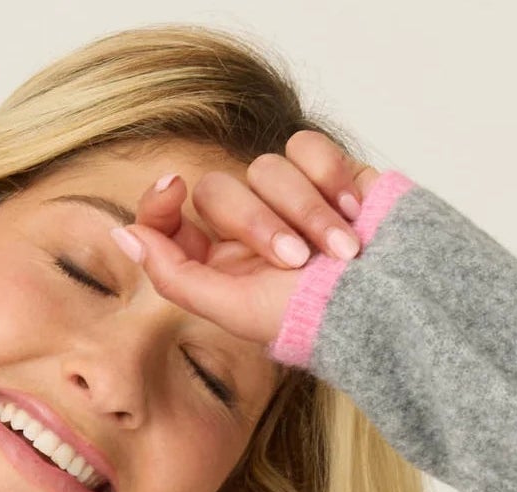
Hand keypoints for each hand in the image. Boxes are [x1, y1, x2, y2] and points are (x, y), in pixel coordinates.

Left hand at [108, 133, 382, 351]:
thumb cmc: (315, 320)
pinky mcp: (325, 172)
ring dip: (307, 210)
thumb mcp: (234, 309)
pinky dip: (328, 176)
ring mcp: (285, 199)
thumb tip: (124, 236)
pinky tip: (355, 210)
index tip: (172, 190)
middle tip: (297, 261)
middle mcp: (246, 229)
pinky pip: (305, 146)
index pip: (171, 218)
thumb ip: (174, 275)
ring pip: (266, 169)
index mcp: (217, 264)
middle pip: (219, 191)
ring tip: (343, 251)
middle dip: (260, 224)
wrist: (391, 302)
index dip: (163, 201)